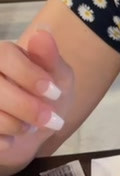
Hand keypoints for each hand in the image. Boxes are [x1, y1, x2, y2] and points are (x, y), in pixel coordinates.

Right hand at [0, 30, 73, 151]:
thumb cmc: (46, 98)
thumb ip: (51, 59)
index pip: (5, 56)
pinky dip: (1, 142)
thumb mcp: (58, 78)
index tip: (54, 93)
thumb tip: (42, 34)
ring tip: (30, 127)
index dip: (29, 75)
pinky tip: (10, 140)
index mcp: (1, 54)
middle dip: (27, 107)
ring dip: (16, 125)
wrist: (33, 132)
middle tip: (52, 120)